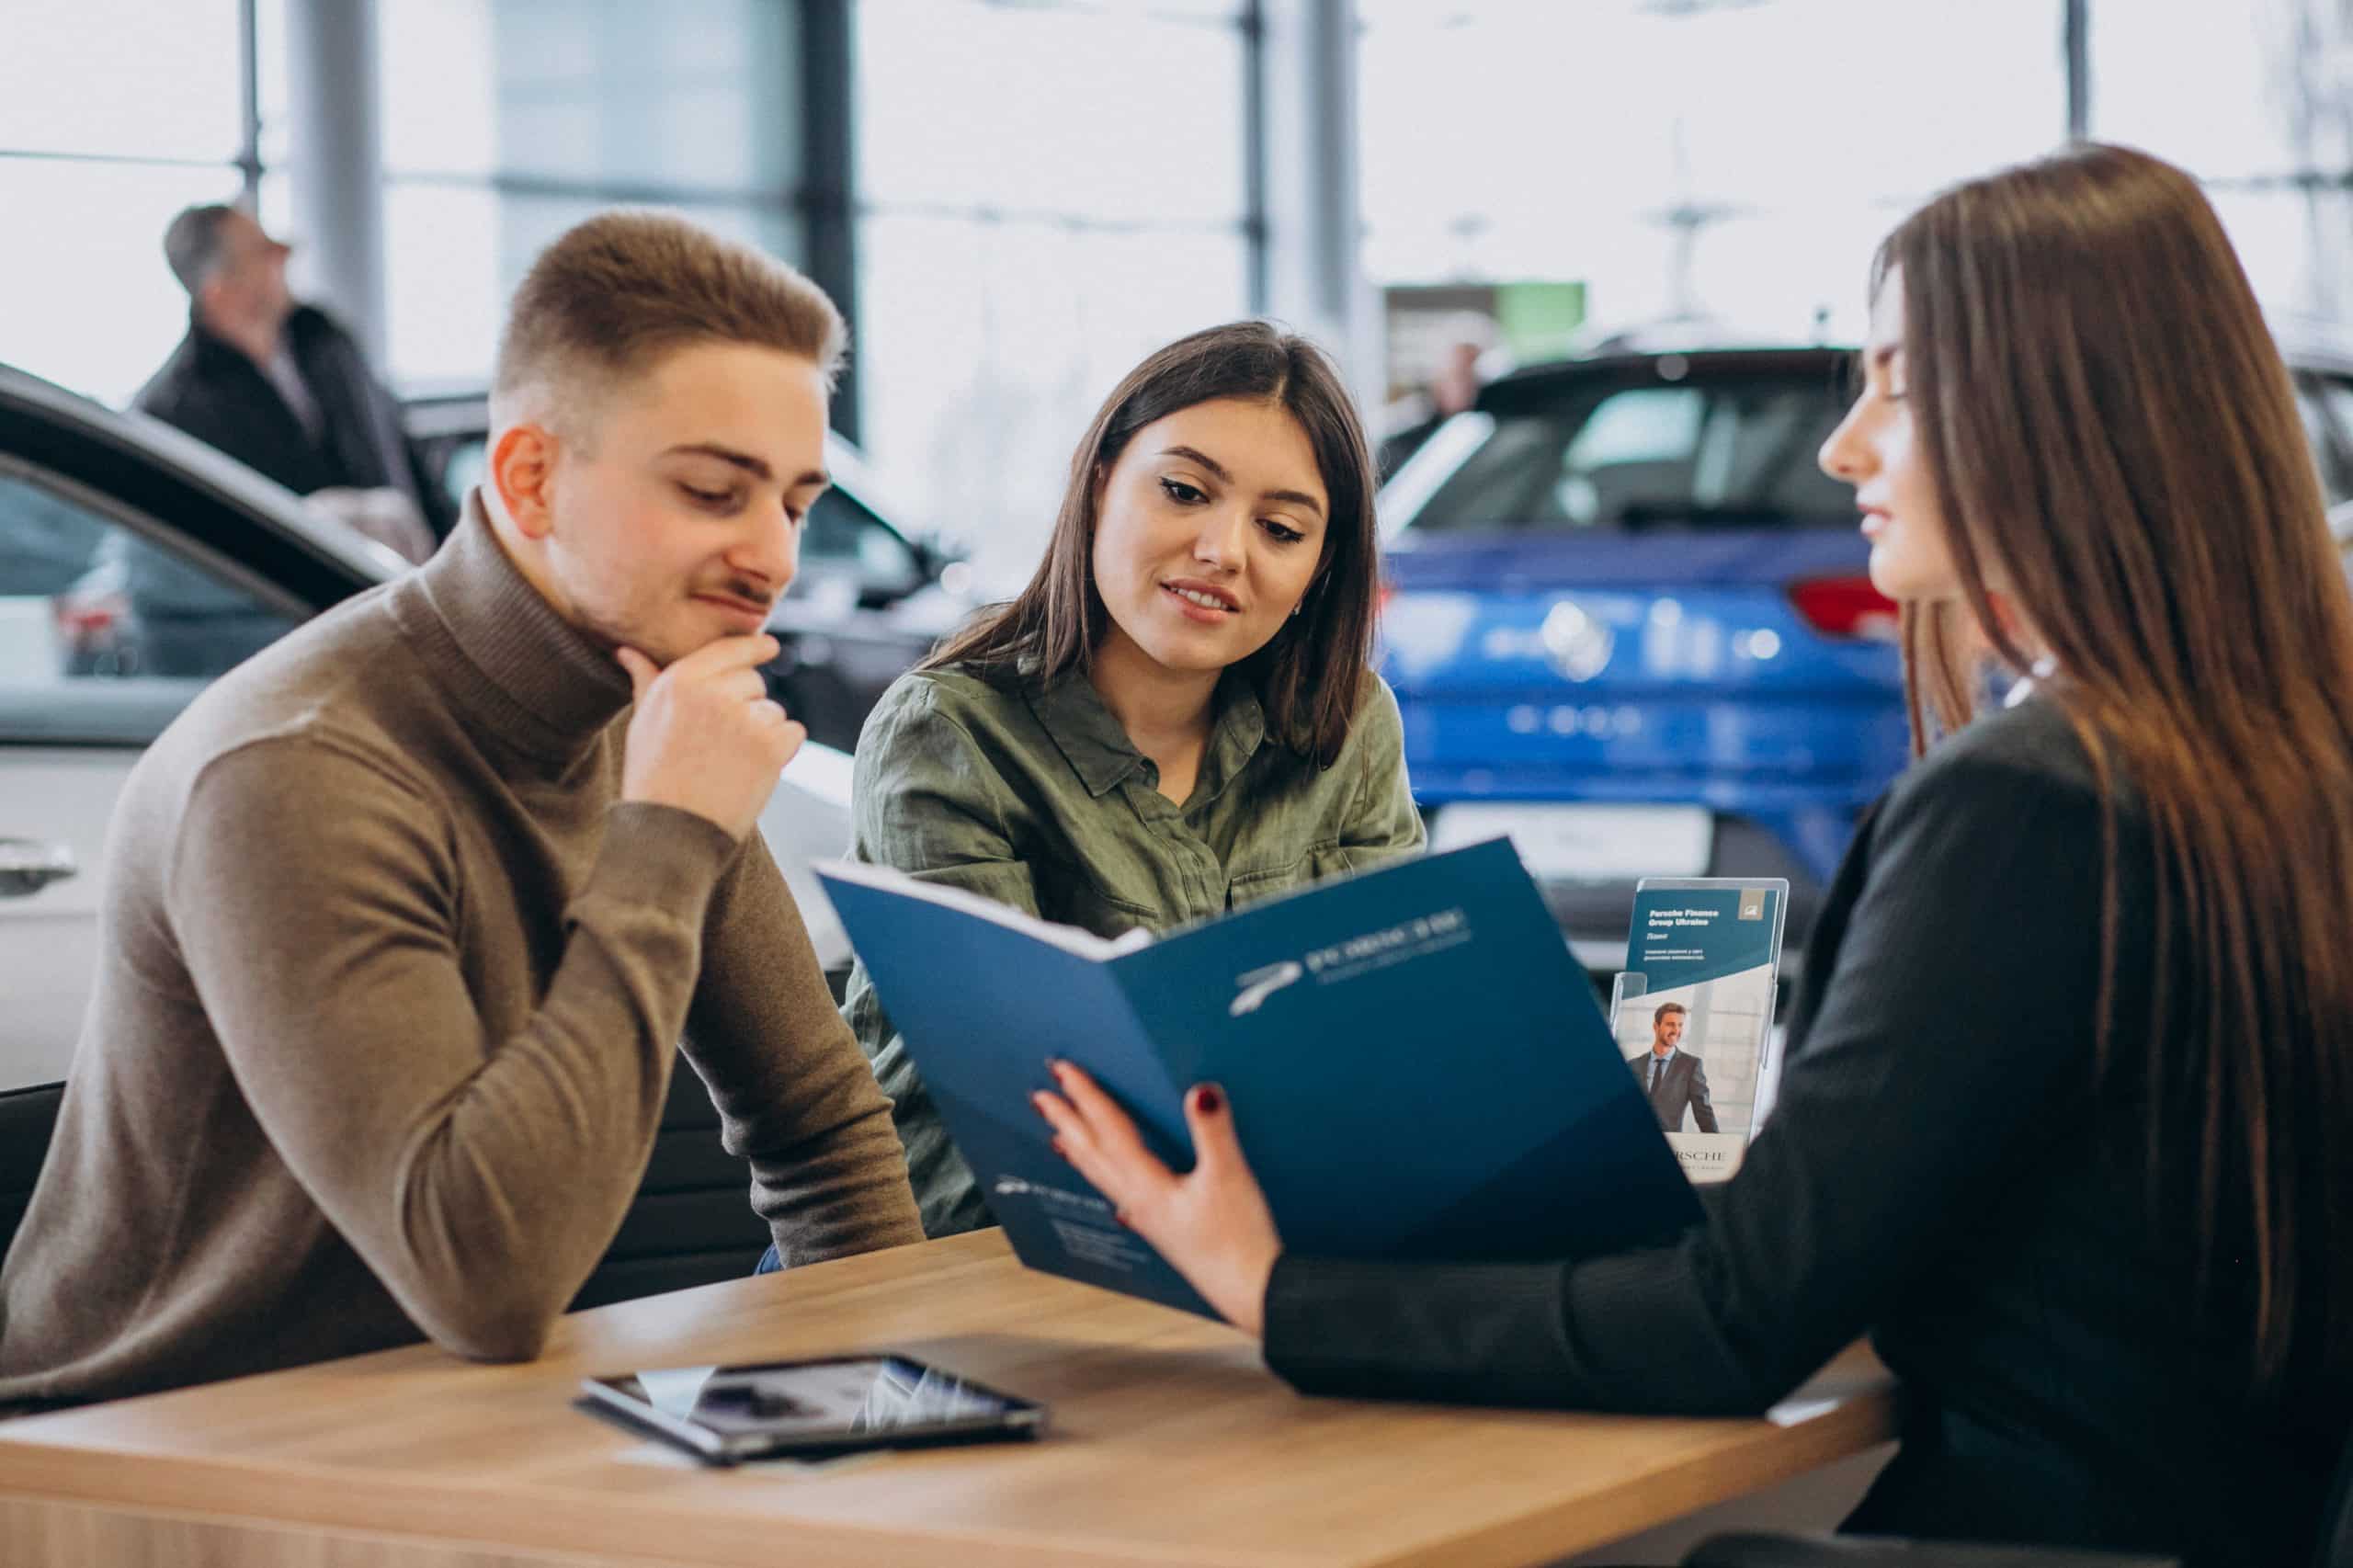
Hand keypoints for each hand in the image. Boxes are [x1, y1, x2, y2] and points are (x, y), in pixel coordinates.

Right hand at [616, 635, 803, 840]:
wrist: (671, 831)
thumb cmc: (654, 778)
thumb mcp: (643, 722)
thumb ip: (647, 681)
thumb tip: (629, 652)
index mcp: (680, 681)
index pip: (729, 649)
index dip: (754, 647)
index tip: (770, 646)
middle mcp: (713, 692)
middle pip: (755, 681)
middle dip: (747, 706)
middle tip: (721, 743)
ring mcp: (744, 718)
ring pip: (774, 710)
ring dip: (763, 732)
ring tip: (729, 762)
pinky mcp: (770, 745)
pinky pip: (793, 732)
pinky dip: (782, 751)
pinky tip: (752, 771)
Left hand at [1031, 1062, 1280, 1336]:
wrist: (1252, 1292)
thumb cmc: (1239, 1241)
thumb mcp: (1229, 1178)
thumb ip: (1213, 1131)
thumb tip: (1201, 1092)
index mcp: (1148, 1186)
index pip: (1110, 1131)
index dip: (1086, 1097)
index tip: (1062, 1071)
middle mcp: (1139, 1202)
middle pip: (1093, 1154)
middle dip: (1067, 1122)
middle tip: (1040, 1099)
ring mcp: (1148, 1219)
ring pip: (1101, 1176)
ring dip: (1079, 1150)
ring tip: (1058, 1136)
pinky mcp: (1162, 1230)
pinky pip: (1120, 1194)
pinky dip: (1106, 1180)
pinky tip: (1113, 1190)